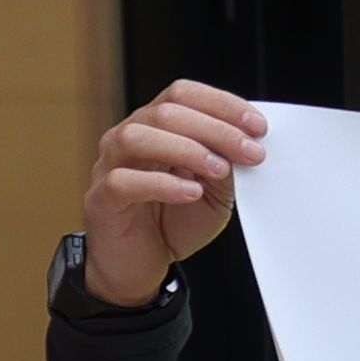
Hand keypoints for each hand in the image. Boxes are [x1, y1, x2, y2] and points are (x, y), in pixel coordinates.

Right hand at [77, 80, 266, 308]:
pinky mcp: (101, 199)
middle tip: (250, 151)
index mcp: (155, 128)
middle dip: (215, 129)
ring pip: (136, 136)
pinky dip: (161, 183)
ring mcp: (110, 166)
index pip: (182, 95)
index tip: (258, 126)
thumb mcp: (214, 195)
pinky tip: (190, 192)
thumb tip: (246, 147)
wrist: (139, 265)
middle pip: (165, 112)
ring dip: (185, 148)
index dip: (221, 104)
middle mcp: (128, 138)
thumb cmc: (173, 222)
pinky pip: (123, 181)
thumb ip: (226, 169)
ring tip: (219, 169)